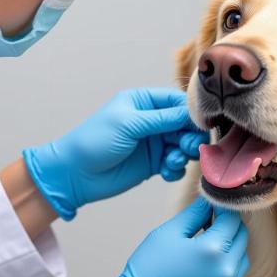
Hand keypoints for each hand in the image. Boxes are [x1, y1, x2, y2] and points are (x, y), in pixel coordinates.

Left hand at [22, 88, 207, 220]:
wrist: (76, 174)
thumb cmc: (94, 141)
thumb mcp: (129, 124)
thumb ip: (162, 119)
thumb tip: (192, 114)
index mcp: (144, 102)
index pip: (177, 102)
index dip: (192, 113)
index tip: (200, 126)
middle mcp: (152, 120)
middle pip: (186, 125)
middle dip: (190, 137)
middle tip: (188, 148)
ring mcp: (154, 142)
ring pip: (184, 145)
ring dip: (184, 154)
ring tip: (172, 162)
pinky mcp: (154, 164)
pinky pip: (176, 164)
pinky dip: (176, 169)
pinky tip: (165, 173)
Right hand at [92, 197, 249, 276]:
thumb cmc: (150, 268)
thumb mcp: (168, 232)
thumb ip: (195, 213)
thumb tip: (210, 202)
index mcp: (213, 249)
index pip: (232, 219)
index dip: (223, 208)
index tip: (213, 205)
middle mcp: (227, 270)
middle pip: (241, 236)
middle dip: (229, 225)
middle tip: (211, 220)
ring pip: (242, 257)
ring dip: (231, 245)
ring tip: (209, 242)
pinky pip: (235, 276)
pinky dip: (228, 265)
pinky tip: (208, 263)